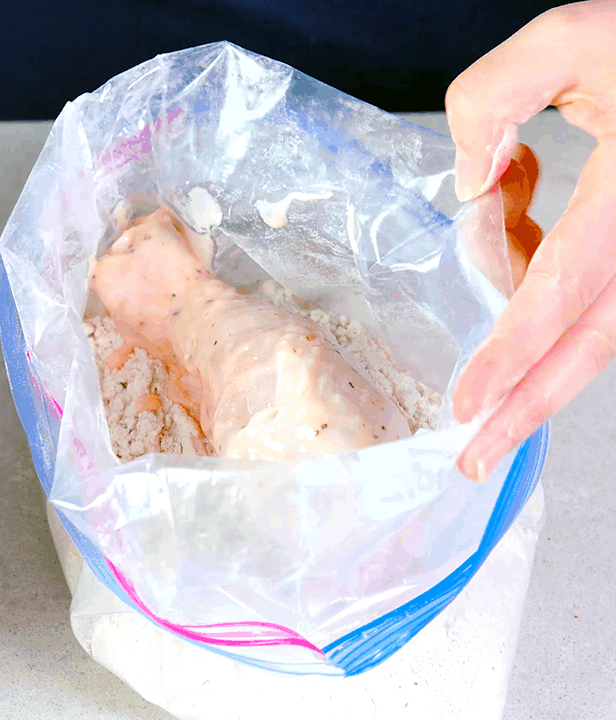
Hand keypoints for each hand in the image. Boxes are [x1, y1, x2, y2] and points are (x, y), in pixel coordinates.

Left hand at [447, 0, 615, 480]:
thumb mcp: (567, 38)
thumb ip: (495, 97)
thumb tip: (473, 185)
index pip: (569, 284)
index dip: (517, 348)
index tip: (470, 400)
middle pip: (597, 338)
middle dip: (533, 405)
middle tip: (477, 457)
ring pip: (606, 331)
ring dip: (544, 376)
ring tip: (488, 422)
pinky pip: (607, 302)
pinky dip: (558, 322)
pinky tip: (519, 303)